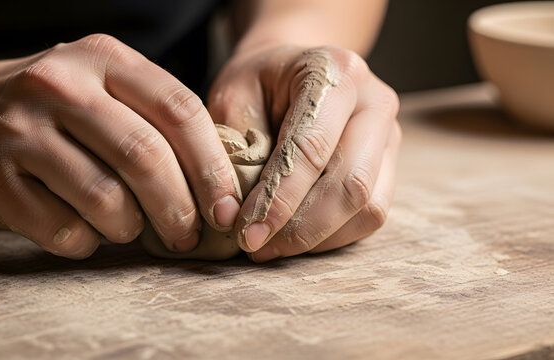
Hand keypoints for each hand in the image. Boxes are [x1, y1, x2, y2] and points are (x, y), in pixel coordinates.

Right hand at [0, 34, 240, 258]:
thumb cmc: (54, 110)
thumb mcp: (103, 87)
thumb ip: (156, 120)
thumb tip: (218, 188)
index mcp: (103, 58)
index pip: (179, 110)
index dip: (212, 166)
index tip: (226, 206)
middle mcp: (60, 85)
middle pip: (145, 156)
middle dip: (178, 208)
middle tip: (187, 235)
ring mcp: (20, 130)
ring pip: (104, 198)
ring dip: (129, 227)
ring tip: (130, 229)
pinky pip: (61, 228)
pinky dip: (86, 242)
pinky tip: (85, 232)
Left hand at [208, 45, 400, 261]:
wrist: (293, 69)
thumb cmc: (258, 82)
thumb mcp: (232, 96)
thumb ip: (233, 148)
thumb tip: (230, 213)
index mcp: (335, 73)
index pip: (311, 148)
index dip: (279, 198)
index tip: (247, 232)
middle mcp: (374, 102)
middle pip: (351, 183)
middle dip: (301, 227)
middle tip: (257, 247)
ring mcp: (388, 135)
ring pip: (368, 206)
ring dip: (318, 237)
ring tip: (272, 246)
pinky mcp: (388, 164)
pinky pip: (371, 214)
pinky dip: (333, 236)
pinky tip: (296, 236)